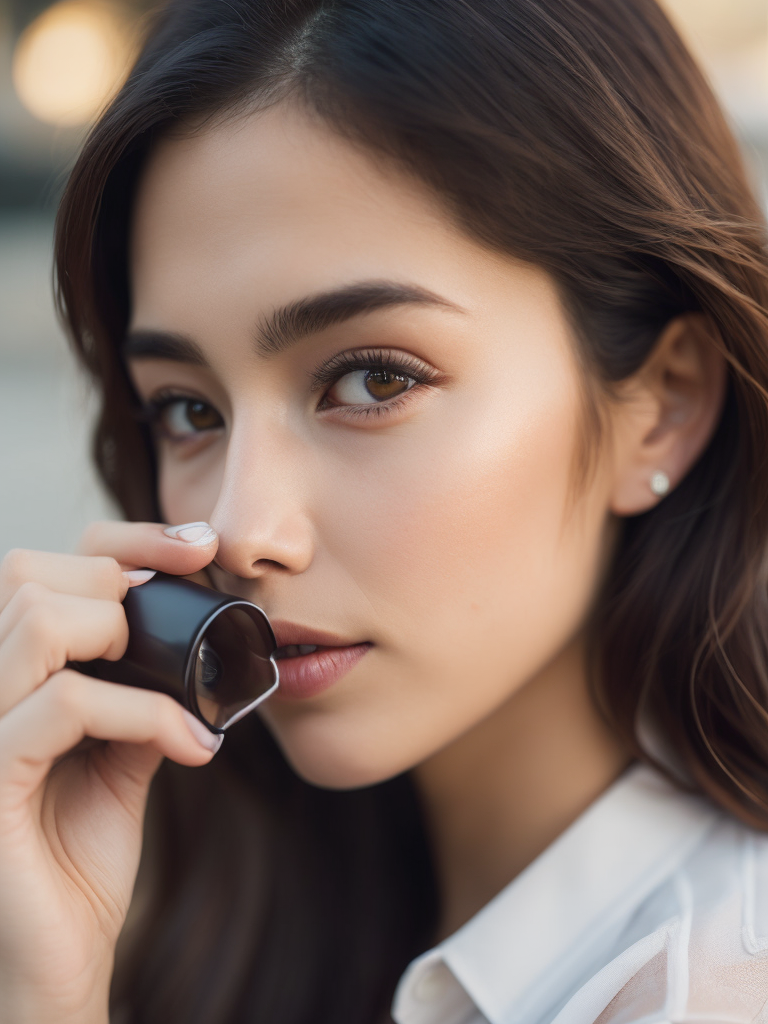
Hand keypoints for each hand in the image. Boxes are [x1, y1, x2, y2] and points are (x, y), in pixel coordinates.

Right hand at [0, 521, 219, 1023]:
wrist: (57, 958)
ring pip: (38, 622)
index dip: (123, 540)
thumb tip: (194, 646)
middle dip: (121, 581)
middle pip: (29, 572)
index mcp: (9, 676)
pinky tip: (194, 747)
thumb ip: (141, 694)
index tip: (199, 546)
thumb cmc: (78, 855)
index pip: (46, 566)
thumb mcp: (122, 755)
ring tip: (177, 696)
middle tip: (184, 636)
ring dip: (125, 642)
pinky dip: (146, 713)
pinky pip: (65, 704)